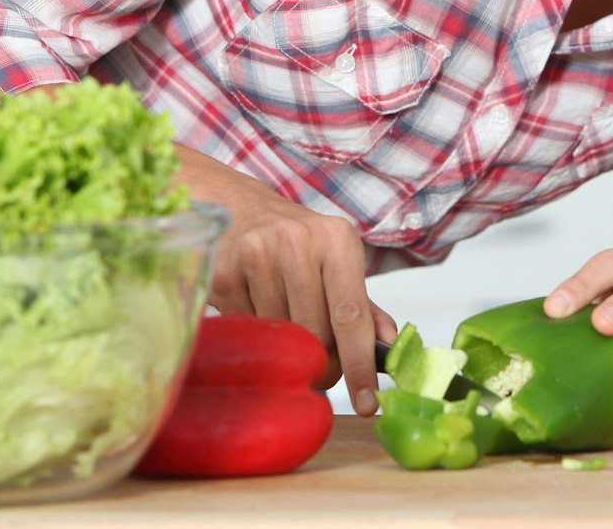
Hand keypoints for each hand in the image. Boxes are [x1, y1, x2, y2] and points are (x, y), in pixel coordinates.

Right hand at [179, 147, 396, 415]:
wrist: (243, 210)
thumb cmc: (301, 245)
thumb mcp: (339, 263)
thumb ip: (364, 307)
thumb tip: (389, 347)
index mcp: (337, 239)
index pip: (352, 315)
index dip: (360, 365)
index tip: (367, 402)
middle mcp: (298, 242)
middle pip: (315, 334)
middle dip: (323, 363)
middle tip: (322, 367)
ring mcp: (256, 255)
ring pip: (280, 336)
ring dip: (288, 350)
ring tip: (289, 332)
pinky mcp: (222, 272)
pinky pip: (247, 329)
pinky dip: (258, 334)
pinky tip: (260, 311)